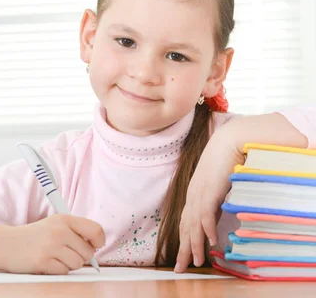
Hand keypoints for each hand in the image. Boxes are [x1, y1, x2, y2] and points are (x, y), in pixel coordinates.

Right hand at [0, 214, 104, 274]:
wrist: (7, 244)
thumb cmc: (35, 236)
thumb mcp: (55, 224)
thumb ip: (75, 231)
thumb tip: (96, 247)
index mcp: (64, 219)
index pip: (95, 229)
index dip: (98, 241)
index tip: (94, 245)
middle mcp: (59, 231)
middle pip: (87, 252)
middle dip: (80, 256)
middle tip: (65, 252)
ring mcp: (51, 247)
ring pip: (77, 264)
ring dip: (68, 264)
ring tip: (54, 256)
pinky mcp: (43, 262)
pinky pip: (64, 272)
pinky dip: (58, 270)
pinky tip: (47, 262)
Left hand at [175, 128, 243, 272]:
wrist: (230, 140)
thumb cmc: (225, 157)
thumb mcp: (218, 182)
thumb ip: (215, 198)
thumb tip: (218, 213)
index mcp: (194, 193)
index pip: (186, 222)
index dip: (184, 240)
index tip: (183, 256)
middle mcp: (193, 195)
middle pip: (185, 227)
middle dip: (182, 249)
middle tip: (179, 268)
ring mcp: (200, 192)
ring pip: (193, 224)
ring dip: (193, 245)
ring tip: (193, 262)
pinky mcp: (209, 190)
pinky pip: (206, 214)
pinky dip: (207, 229)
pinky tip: (210, 242)